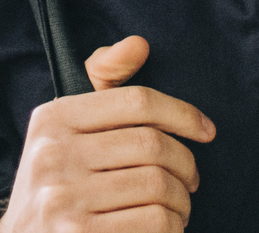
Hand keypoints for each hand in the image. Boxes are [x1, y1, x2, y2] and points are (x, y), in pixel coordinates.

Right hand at [0, 35, 214, 231]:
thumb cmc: (58, 182)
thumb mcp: (67, 129)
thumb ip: (102, 82)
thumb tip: (139, 44)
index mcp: (53, 119)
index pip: (137, 101)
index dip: (182, 113)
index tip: (206, 130)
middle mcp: (53, 156)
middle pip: (153, 145)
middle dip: (186, 165)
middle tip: (190, 180)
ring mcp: (63, 200)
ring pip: (159, 187)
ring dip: (181, 201)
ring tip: (177, 207)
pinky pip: (154, 224)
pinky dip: (172, 228)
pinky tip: (165, 228)